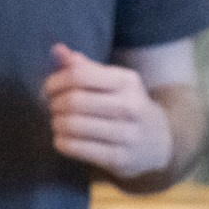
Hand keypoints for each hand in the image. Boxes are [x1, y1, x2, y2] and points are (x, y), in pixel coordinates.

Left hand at [42, 44, 171, 182]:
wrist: (159, 141)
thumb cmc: (127, 106)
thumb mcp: (114, 83)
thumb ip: (86, 68)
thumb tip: (57, 50)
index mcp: (126, 81)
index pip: (80, 75)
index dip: (56, 82)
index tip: (49, 89)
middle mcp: (129, 106)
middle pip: (75, 101)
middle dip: (54, 104)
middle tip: (52, 108)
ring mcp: (126, 134)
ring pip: (74, 126)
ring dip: (57, 124)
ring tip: (57, 123)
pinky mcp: (119, 158)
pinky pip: (78, 149)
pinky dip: (62, 143)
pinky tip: (61, 139)